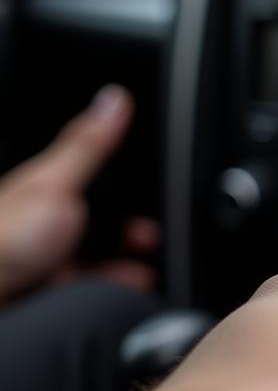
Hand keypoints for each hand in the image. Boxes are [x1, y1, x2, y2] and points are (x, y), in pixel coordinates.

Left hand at [0, 85, 157, 302]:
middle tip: (149, 237)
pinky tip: (128, 285)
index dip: (125, 185)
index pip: (93, 178)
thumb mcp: (56, 184)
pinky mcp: (52, 289)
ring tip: (144, 270)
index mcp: (47, 188)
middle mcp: (48, 221)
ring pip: (100, 256)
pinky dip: (116, 286)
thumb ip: (88, 146)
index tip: (150, 191)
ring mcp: (49, 257)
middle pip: (101, 220)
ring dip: (126, 263)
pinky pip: (94, 287)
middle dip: (132, 230)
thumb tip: (113, 100)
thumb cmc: (4, 238)